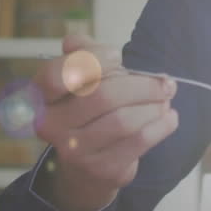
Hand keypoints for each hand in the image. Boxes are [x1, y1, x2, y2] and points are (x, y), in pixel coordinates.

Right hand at [33, 34, 179, 210]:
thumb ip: (81, 54)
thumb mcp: (84, 80)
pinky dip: (161, 126)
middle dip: (142, 85)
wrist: (87, 168)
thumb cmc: (90, 113)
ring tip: (166, 99)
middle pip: (103, 96)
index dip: (93, 60)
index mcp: (41, 98)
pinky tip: (169, 118)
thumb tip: (74, 41)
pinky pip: (138, 142)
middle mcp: (51, 126)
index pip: (57, 75)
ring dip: (154, 106)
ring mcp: (74, 151)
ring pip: (123, 121)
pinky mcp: (100, 169)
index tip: (118, 56)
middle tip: (166, 82)